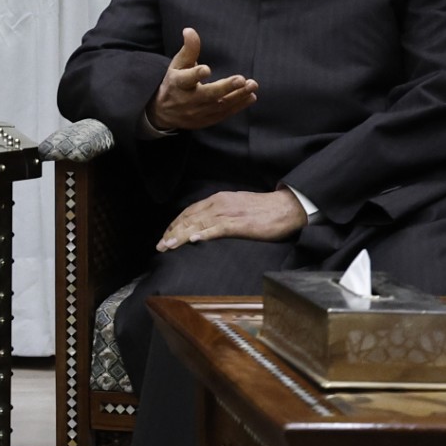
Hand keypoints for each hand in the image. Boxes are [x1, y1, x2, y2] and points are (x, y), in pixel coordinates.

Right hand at [146, 28, 257, 131]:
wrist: (163, 112)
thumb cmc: (174, 82)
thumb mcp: (177, 65)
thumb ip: (188, 49)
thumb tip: (190, 30)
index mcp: (178, 84)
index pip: (186, 79)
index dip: (196, 74)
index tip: (206, 69)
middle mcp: (187, 100)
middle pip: (207, 95)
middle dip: (225, 88)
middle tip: (241, 79)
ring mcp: (197, 112)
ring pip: (219, 105)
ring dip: (238, 96)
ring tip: (252, 85)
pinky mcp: (205, 121)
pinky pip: (224, 114)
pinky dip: (238, 106)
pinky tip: (250, 97)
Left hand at [158, 189, 306, 251]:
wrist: (286, 207)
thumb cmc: (263, 210)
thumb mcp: (236, 207)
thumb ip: (220, 214)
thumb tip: (206, 225)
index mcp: (218, 200)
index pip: (190, 211)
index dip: (175, 224)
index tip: (166, 236)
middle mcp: (219, 204)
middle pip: (189, 218)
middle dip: (172, 232)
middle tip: (160, 246)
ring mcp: (228, 213)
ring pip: (198, 224)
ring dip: (180, 236)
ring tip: (168, 246)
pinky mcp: (238, 224)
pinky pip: (216, 229)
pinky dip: (203, 234)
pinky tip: (192, 240)